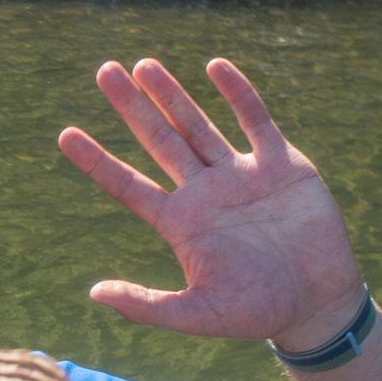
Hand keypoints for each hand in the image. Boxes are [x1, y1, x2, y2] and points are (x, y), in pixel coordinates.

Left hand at [59, 60, 365, 352]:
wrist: (316, 303)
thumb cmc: (255, 315)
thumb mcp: (195, 314)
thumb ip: (146, 306)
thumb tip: (94, 292)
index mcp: (180, 224)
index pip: (128, 186)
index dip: (97, 161)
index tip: (65, 135)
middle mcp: (204, 194)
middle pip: (158, 141)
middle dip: (132, 107)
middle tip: (104, 71)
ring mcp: (241, 175)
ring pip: (197, 125)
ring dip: (171, 95)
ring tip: (142, 64)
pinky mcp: (282, 165)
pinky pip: (256, 121)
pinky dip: (238, 93)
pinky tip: (214, 66)